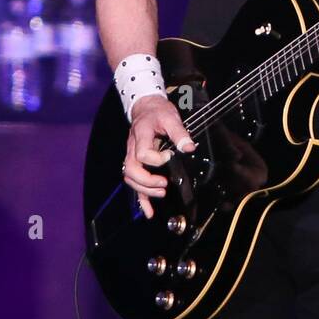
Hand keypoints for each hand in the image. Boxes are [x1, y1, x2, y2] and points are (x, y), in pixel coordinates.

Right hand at [124, 94, 196, 218]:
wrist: (146, 107)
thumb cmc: (157, 112)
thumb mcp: (170, 117)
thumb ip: (180, 132)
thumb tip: (189, 147)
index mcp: (141, 136)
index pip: (142, 153)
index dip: (156, 159)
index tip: (169, 156)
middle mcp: (133, 148)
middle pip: (131, 169)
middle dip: (147, 181)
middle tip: (164, 184)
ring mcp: (132, 156)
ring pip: (130, 177)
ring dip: (144, 190)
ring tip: (161, 193)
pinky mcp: (136, 162)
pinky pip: (134, 182)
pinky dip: (141, 198)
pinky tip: (149, 211)